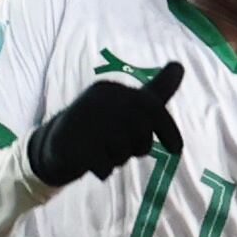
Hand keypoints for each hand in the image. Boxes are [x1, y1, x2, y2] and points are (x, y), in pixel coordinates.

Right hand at [26, 64, 182, 185]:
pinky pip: (104, 165)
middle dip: (139, 147)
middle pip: (140, 132)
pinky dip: (104, 170)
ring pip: (123, 151)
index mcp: (112, 90)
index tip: (176, 149)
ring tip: (104, 152)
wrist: (57, 146)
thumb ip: (156, 91)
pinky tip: (95, 164)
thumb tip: (179, 65)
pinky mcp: (71, 143)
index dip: (168, 130)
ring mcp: (82, 120)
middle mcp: (97, 100)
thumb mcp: (131, 107)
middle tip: (125, 149)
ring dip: (119, 159)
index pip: (152, 108)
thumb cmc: (102, 128)